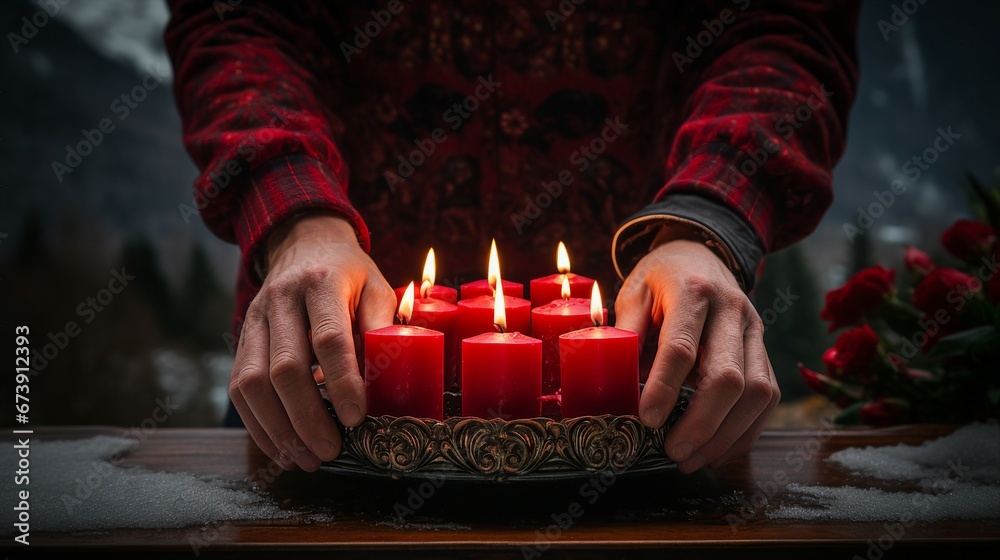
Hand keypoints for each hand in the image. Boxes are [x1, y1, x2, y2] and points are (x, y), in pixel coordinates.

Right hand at [229, 213, 395, 470]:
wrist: (304, 243)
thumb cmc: (349, 274)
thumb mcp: (378, 287)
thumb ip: (383, 328)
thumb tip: (388, 381)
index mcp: (323, 282)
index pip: (329, 338)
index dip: (342, 382)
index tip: (356, 419)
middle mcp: (281, 299)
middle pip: (285, 367)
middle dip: (308, 418)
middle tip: (331, 450)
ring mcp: (255, 318)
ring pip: (252, 382)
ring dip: (279, 429)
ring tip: (307, 459)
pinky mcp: (241, 338)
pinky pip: (238, 386)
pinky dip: (257, 424)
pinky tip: (281, 448)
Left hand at [615, 240, 779, 472]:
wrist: (701, 253)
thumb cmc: (659, 279)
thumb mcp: (632, 293)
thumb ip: (625, 334)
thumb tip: (614, 386)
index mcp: (692, 292)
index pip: (682, 346)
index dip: (664, 387)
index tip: (647, 420)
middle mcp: (732, 310)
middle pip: (728, 376)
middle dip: (701, 423)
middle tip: (673, 452)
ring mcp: (755, 330)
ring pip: (757, 392)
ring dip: (726, 435)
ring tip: (692, 459)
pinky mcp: (765, 350)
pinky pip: (769, 398)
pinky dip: (746, 431)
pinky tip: (717, 451)